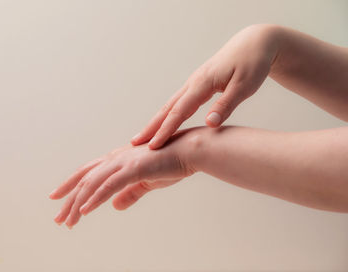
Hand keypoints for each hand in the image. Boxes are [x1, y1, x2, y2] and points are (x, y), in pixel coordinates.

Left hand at [49, 127, 197, 228]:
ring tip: (68, 221)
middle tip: (58, 219)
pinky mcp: (133, 169)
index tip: (58, 199)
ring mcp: (123, 162)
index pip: (88, 173)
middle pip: (84, 179)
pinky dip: (94, 199)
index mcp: (118, 160)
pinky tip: (85, 211)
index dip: (71, 186)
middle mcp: (116, 158)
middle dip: (69, 199)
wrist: (189, 151)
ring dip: (78, 204)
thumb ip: (130, 194)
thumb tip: (115, 206)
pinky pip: (109, 186)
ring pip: (92, 184)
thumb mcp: (145, 183)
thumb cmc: (170, 163)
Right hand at [131, 24, 280, 148]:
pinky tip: (165, 123)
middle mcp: (193, 83)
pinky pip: (178, 103)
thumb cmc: (252, 64)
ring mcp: (194, 83)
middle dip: (151, 126)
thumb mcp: (245, 85)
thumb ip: (226, 105)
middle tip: (134, 143)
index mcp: (202, 83)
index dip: (165, 130)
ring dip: (156, 121)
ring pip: (171, 105)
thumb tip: (210, 123)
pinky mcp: (198, 85)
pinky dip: (168, 115)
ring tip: (144, 136)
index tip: (153, 146)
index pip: (179, 111)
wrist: (254, 43)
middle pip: (167, 108)